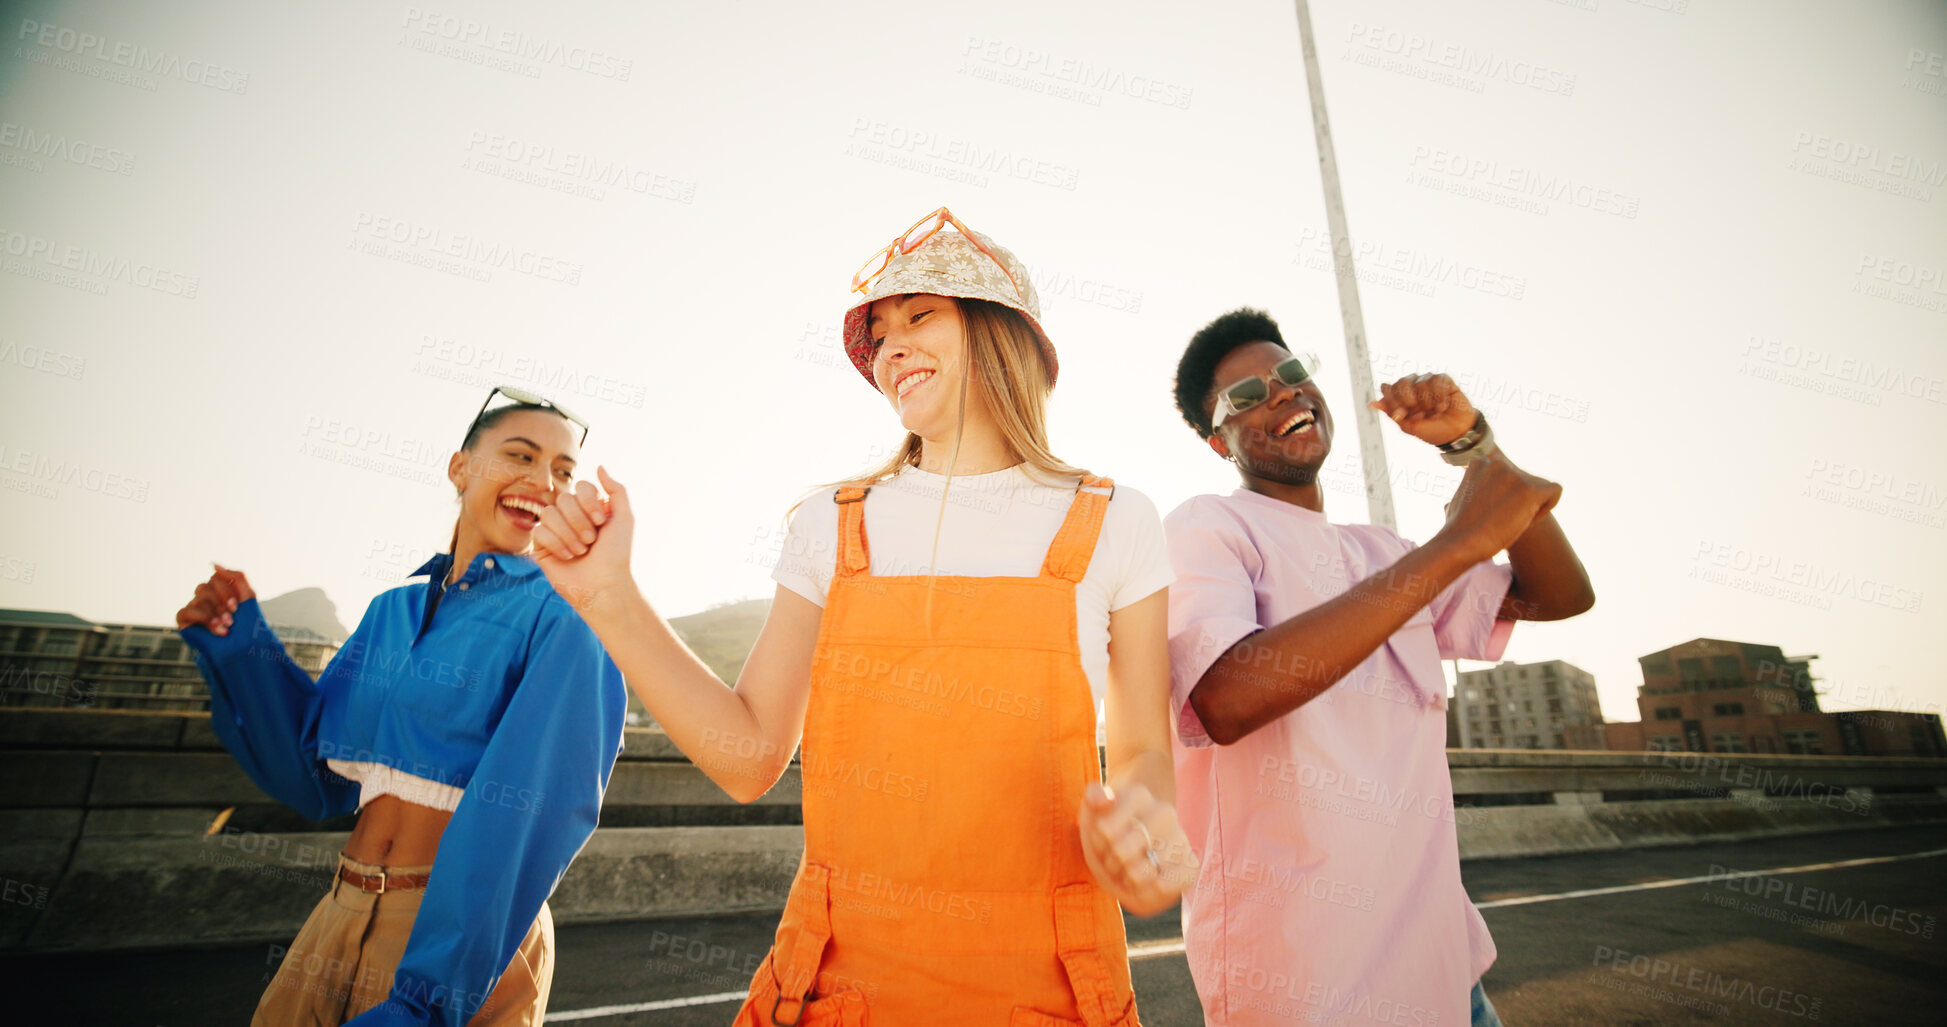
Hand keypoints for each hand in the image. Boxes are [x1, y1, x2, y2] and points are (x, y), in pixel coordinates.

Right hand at [175, 564, 255, 636]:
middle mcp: (205, 597)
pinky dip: (203, 618)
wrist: (243, 648)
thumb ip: (237, 576)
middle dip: (222, 602)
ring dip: (216, 613)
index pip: (216, 577)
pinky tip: (216, 628)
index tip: (238, 606)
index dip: (228, 590)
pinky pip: (186, 610)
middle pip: (206, 586)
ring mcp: (194, 608)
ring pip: (198, 598)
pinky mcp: (184, 620)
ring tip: (227, 627)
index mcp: (219, 590)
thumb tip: (213, 564)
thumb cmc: (247, 625)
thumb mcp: (248, 597)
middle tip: (233, 618)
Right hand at [531, 466, 635, 610]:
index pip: (581, 486)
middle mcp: (571, 515)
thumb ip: (617, 489)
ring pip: (548, 513)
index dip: (589, 502)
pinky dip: (556, 544)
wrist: (604, 585)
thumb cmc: (617, 554)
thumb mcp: (625, 518)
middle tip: (591, 540)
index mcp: (590, 506)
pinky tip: (568, 556)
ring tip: (582, 550)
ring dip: (568, 533)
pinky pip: (538, 531)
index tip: (602, 522)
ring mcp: (555, 529)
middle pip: (563, 498)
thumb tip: (599, 466)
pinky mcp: (541, 546)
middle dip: (579, 520)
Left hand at [1078, 781, 1197, 916]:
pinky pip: (1167, 887)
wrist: (1127, 856)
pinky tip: (1146, 883)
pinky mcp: (1190, 866)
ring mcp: (1180, 839)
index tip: (1103, 835)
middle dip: (1111, 860)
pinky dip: (1149, 892)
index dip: (1099, 841)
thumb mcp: (1092, 812)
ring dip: (1127, 879)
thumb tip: (1107, 800)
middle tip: (1115, 855)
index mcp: (1138, 795)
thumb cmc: (1107, 834)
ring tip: (1129, 868)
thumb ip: (1094, 797)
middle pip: (1122, 853)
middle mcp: (1164, 812)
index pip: (1106, 829)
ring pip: (1141, 874)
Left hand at [1369, 373, 1476, 446]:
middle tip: (1420, 415)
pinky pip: (1436, 381)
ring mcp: (1426, 380)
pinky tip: (1442, 407)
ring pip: (1420, 383)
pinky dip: (1439, 397)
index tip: (1401, 416)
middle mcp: (1411, 385)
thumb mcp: (1408, 426)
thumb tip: (1372, 404)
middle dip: (1410, 402)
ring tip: (1434, 413)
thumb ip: (1391, 413)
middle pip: (1401, 383)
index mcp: (1398, 396)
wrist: (1455, 433)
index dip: (1394, 403)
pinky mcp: (1443, 380)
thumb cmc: (1431, 430)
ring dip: (1427, 403)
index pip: (1387, 388)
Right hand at [1435, 453, 1561, 563]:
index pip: (1508, 474)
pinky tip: (1528, 519)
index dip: (1505, 494)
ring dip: (1531, 506)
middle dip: (1519, 499)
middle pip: (1526, 480)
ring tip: (1511, 521)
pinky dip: (1548, 506)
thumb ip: (1471, 490)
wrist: (1461, 543)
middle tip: (1502, 519)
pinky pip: (1555, 491)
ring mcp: (1514, 476)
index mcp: (1480, 462)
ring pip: (1540, 487)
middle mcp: (1498, 463)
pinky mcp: (1529, 491)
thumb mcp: (1458, 500)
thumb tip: (1461, 501)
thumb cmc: (1456, 529)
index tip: (1492, 510)